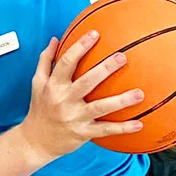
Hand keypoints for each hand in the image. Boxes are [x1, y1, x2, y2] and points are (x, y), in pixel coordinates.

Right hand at [18, 31, 144, 162]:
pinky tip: (139, 124)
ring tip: (139, 94)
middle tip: (122, 57)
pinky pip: (105, 130)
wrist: (35, 141)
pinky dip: (122, 128)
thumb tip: (55, 39)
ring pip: (100, 108)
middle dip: (105, 69)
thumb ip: (46, 60)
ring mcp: (74, 118)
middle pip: (86, 82)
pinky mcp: (83, 133)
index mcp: (53, 85)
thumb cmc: (39, 109)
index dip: (80, 47)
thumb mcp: (37, 83)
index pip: (66, 63)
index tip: (95, 33)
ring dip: (121, 101)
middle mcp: (64, 100)